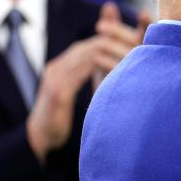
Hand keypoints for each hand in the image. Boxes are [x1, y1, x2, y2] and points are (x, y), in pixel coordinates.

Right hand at [25, 33, 130, 160]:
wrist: (40, 137)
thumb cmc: (60, 116)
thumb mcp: (75, 91)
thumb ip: (90, 78)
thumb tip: (116, 71)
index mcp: (64, 64)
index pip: (93, 43)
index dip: (116, 42)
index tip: (138, 47)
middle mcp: (59, 66)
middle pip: (92, 45)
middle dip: (118, 46)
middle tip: (140, 50)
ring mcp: (56, 77)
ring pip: (89, 56)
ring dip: (113, 56)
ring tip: (134, 60)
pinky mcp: (57, 93)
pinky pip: (81, 75)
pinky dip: (100, 71)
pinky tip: (118, 74)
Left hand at [91, 1, 150, 89]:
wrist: (119, 102)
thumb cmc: (119, 68)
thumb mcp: (115, 44)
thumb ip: (114, 25)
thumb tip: (108, 4)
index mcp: (151, 48)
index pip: (152, 34)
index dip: (149, 24)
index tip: (142, 12)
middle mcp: (152, 60)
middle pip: (136, 41)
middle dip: (117, 31)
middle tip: (99, 26)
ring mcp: (144, 74)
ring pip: (126, 54)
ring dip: (109, 46)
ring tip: (95, 46)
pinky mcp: (132, 86)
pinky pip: (117, 69)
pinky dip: (104, 61)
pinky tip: (96, 58)